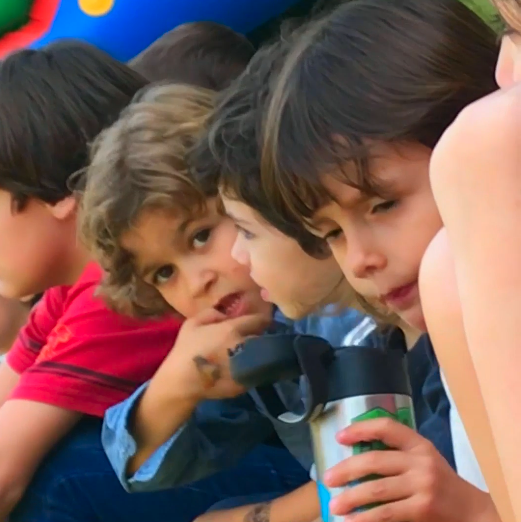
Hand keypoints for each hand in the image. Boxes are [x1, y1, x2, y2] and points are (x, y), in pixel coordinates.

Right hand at [154, 308, 270, 400]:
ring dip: (261, 352)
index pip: (258, 320)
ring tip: (254, 352)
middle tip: (255, 337)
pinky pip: (258, 372)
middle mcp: (243, 346)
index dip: (261, 319)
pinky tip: (246, 368)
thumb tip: (226, 314)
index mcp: (231, 330)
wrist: (182, 382)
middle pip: (264, 338)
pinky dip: (255, 368)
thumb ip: (211, 313)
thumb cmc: (185, 350)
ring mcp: (246, 366)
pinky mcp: (246, 383)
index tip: (260, 320)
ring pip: (264, 356)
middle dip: (261, 336)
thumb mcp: (192, 323)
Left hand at [324, 418, 495, 521]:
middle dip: (347, 469)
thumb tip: (353, 458)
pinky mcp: (423, 509)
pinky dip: (367, 518)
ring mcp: (422, 486)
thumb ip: (397, 455)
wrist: (473, 512)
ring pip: (377, 490)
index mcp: (419, 444)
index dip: (361, 429)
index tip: (340, 437)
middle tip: (327, 478)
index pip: (386, 427)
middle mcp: (421, 461)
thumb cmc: (440, 484)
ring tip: (334, 505)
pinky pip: (387, 513)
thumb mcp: (423, 461)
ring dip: (352, 498)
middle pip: (375, 460)